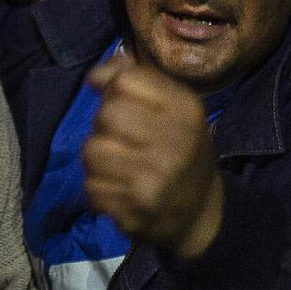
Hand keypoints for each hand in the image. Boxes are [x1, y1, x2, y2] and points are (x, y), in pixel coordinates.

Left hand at [82, 48, 223, 259]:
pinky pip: (91, 187)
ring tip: (118, 166)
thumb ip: (133, 78)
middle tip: (121, 140)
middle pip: (106, 114)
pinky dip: (99, 188)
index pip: (125, 81)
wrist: (200, 212)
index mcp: (186, 110)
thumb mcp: (172, 105)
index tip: (126, 105)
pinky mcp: (136, 210)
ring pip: (91, 151)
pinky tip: (120, 190)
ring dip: (97, 159)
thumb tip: (94, 78)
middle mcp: (175, 142)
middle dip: (104, 125)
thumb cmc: (179, 148)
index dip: (115, 90)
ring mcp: (155, 179)